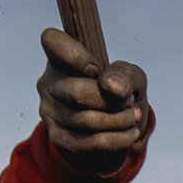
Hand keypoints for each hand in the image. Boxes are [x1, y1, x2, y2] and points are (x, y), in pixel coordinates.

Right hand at [37, 28, 146, 174]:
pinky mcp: (58, 137)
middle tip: (129, 101)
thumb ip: (125, 74)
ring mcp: (49, 111)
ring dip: (119, 120)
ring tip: (134, 115)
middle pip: (77, 92)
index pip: (52, 40)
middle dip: (111, 101)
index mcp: (60, 57)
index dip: (77, 56)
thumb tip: (111, 87)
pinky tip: (130, 133)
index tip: (96, 69)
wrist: (116, 125)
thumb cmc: (120, 89)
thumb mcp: (131, 75)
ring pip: (84, 120)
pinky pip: (89, 142)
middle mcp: (48, 83)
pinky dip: (117, 138)